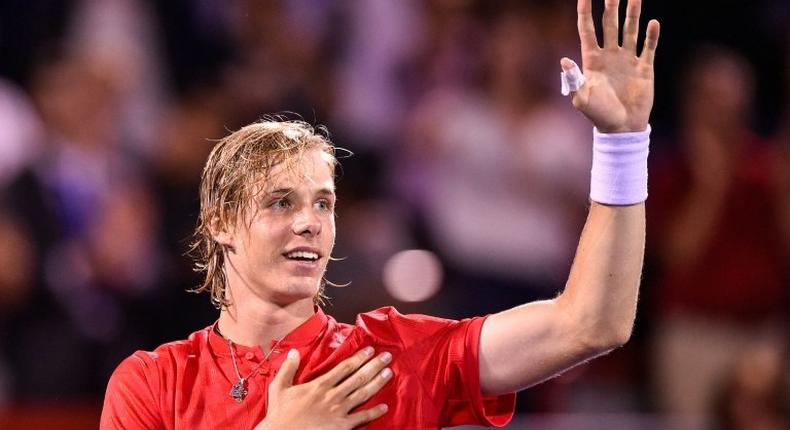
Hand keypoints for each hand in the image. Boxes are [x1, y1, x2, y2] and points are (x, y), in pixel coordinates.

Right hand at [255, 347, 392, 429]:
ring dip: (377, 382)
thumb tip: (294, 351)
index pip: (344, 367)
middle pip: (358, 377)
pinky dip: (374, 412)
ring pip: (363, 393)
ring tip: (389, 373)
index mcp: (319, 385)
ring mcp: (338, 411)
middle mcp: (332, 395)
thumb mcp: (279, 388)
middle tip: (387, 356)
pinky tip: (384, 406)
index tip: (370, 349)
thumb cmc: (279, 414)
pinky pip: (361, 418)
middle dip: (374, 365)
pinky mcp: (341, 426)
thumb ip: (288, 368)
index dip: (359, 357)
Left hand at [564, 0, 659, 131]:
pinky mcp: (644, 68)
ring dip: (633, 13)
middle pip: (610, 24)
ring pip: (630, 30)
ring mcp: (627, 60)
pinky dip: (651, 36)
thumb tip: (564, 60)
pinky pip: (648, 47)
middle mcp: (610, 55)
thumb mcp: (582, 98)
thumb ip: (574, 79)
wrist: (621, 129)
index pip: (587, 30)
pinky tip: (653, 23)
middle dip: (612, 5)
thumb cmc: (598, 115)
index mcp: (592, 60)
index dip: (585, 12)